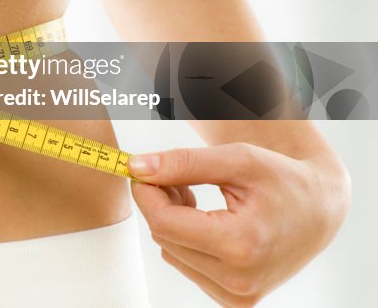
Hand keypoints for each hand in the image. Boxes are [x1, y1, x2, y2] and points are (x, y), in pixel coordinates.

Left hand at [128, 142, 350, 306]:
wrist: (317, 210)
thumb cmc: (280, 179)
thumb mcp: (236, 159)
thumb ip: (183, 163)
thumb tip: (136, 167)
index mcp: (242, 245)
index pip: (163, 221)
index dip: (146, 192)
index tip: (142, 169)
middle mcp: (239, 280)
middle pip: (164, 236)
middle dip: (161, 202)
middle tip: (178, 177)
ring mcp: (237, 296)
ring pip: (170, 251)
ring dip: (172, 221)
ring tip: (197, 198)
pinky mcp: (233, 300)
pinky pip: (184, 264)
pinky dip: (185, 239)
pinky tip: (206, 221)